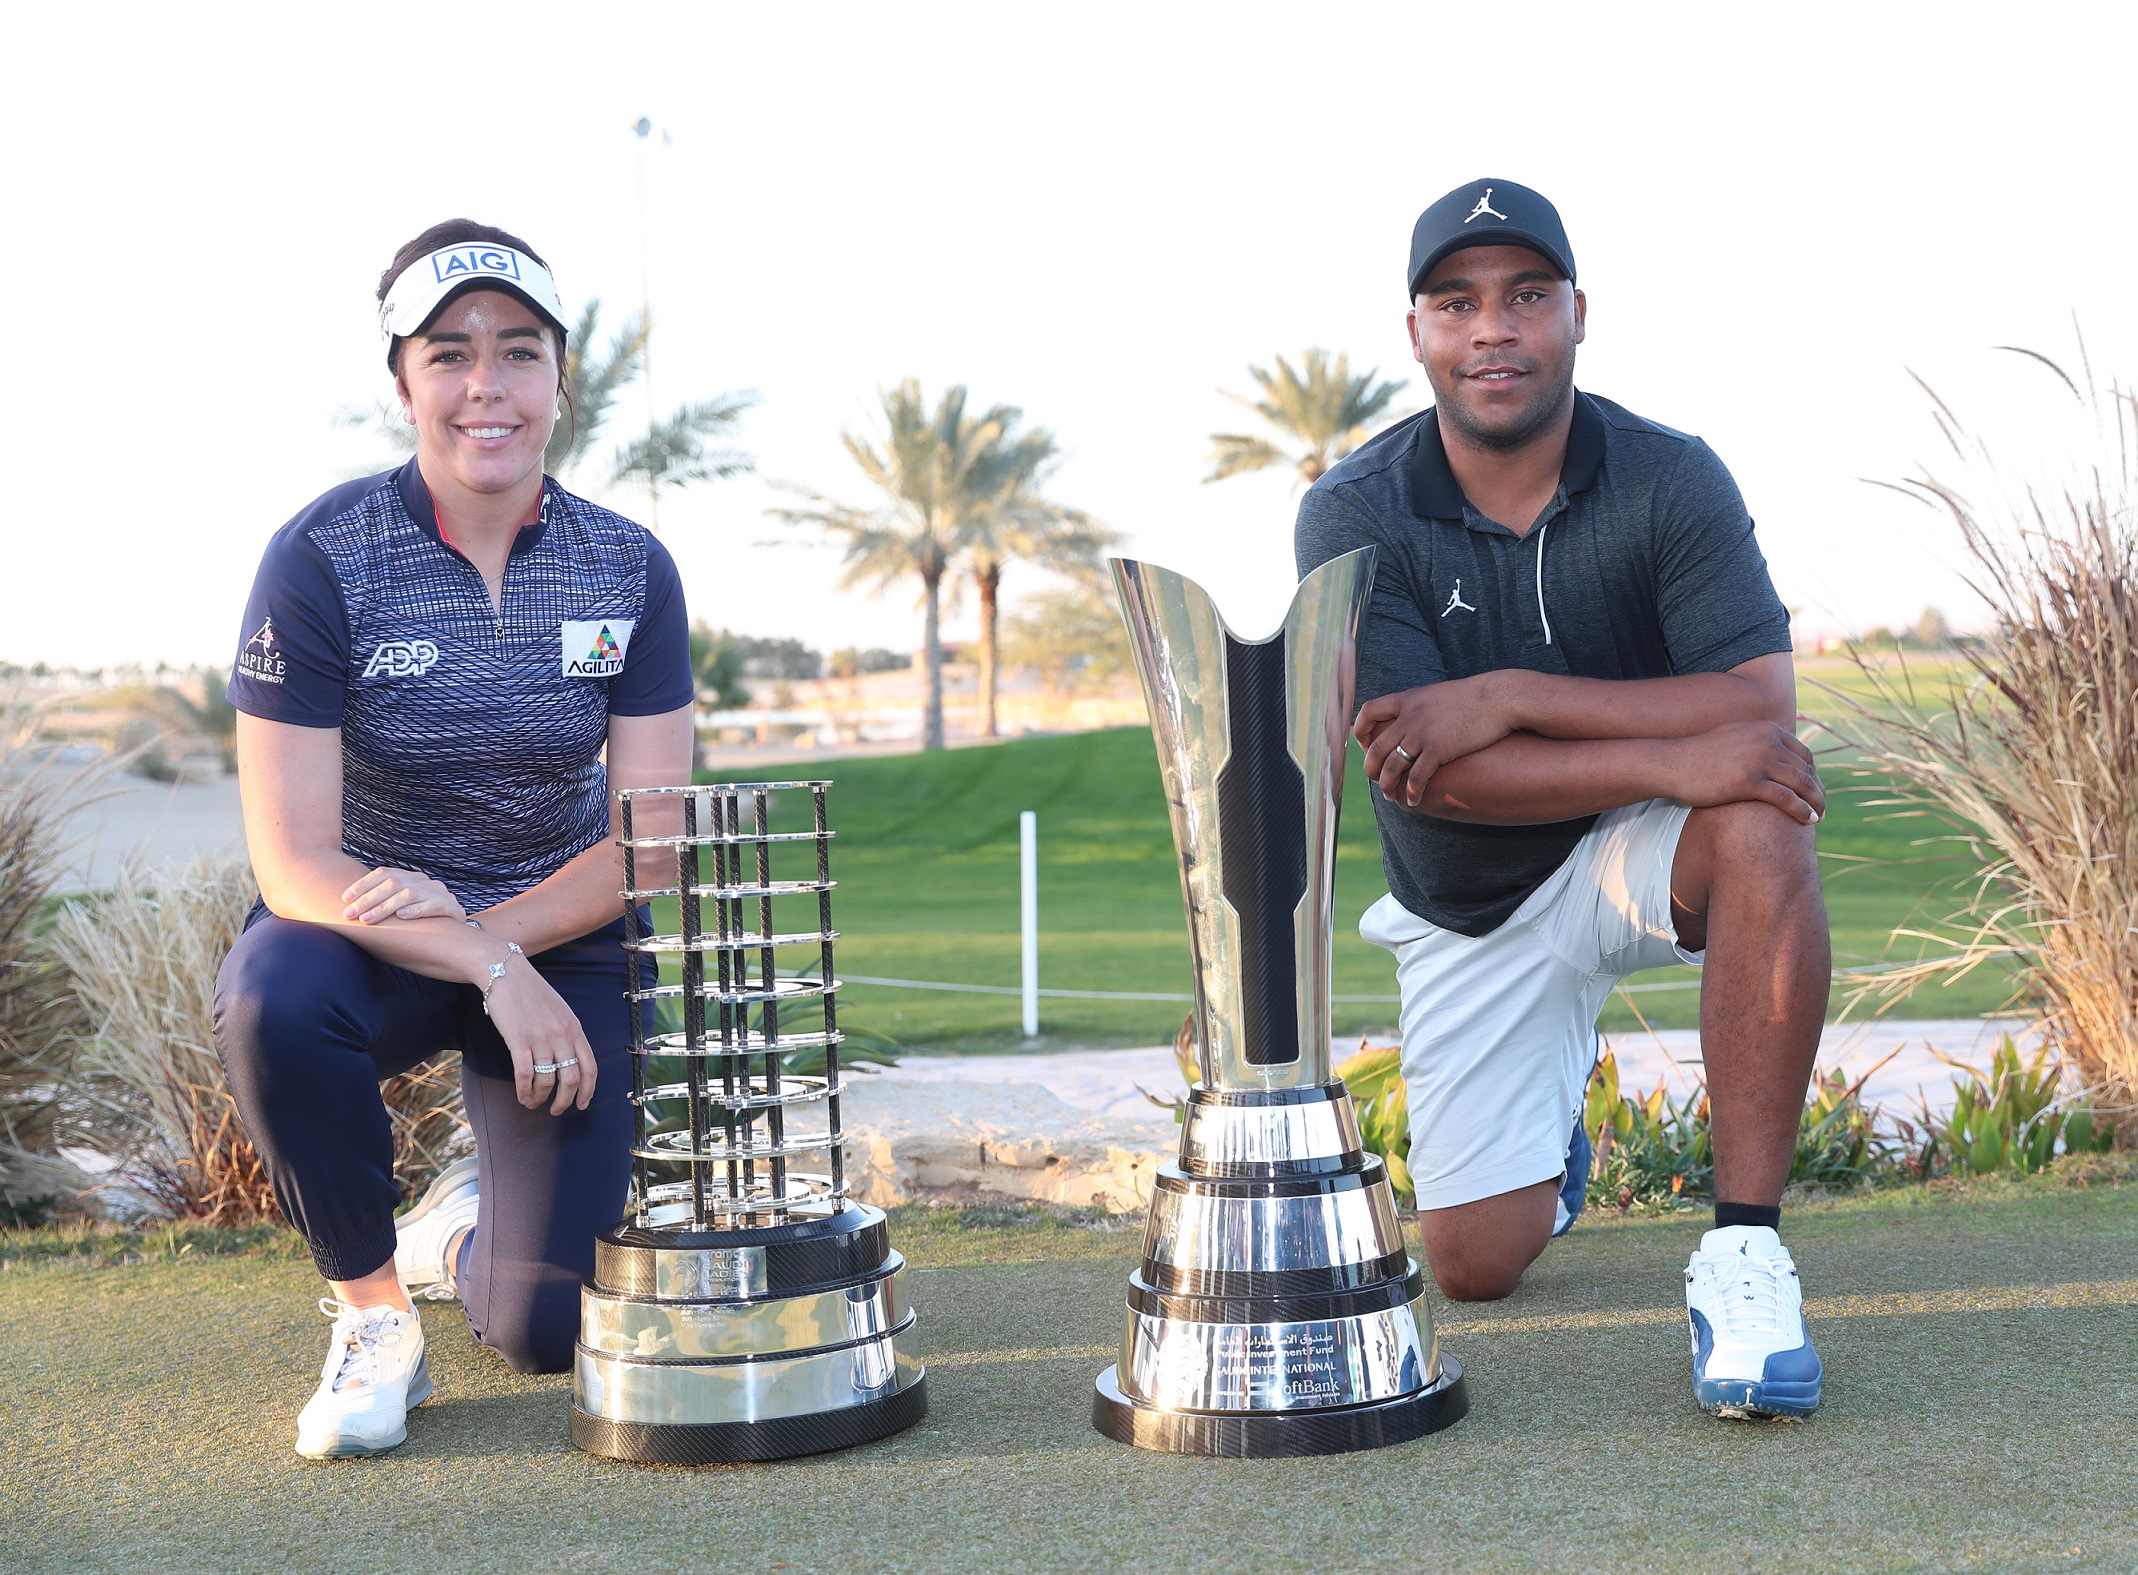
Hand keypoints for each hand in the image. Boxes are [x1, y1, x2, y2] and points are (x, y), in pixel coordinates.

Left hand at [342, 867, 464, 924]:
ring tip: (368, 920)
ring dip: (384, 907)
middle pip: (393, 883)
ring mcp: (440, 894)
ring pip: (408, 893)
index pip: (384, 873)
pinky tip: (401, 917)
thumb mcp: (403, 909)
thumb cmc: (423, 925)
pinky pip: (433, 905)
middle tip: (350, 914)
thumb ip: (385, 903)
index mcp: (413, 878)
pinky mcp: (452, 908)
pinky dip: (416, 910)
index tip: (344, 899)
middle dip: (368, 899)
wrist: (462, 938)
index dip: (363, 884)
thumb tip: (350, 907)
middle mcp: (426, 882)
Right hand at [477, 951, 597, 1113]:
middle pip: (571, 1079)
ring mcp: (541, 1038)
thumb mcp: (559, 1010)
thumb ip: (566, 1033)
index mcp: (575, 1028)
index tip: (581, 1104)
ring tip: (533, 1103)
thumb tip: (568, 1058)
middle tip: (556, 1110)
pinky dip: (524, 1090)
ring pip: (547, 1080)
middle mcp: (562, 1035)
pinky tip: (521, 1097)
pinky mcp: (519, 1040)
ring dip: (540, 1098)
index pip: (589, 1067)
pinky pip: (525, 1074)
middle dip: (565, 1101)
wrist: (505, 971)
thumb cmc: (530, 992)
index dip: (587, 1090)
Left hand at [1354, 675, 1515, 807]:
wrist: (1499, 698)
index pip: (1368, 711)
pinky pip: (1416, 778)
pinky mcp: (1438, 749)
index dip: (1360, 729)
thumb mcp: (1438, 694)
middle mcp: (1409, 716)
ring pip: (1390, 767)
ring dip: (1387, 786)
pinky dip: (1411, 793)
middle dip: (1370, 768)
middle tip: (1375, 779)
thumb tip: (1412, 716)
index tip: (1363, 743)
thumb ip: (1420, 705)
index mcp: (1407, 699)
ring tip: (1390, 796)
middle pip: (1375, 747)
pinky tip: (1413, 801)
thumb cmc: (1473, 698)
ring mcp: (1421, 734)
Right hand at [1665, 720, 1825, 823]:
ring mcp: (1759, 760)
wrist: (1671, 763)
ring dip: (1815, 802)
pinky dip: (1802, 810)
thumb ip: (1755, 739)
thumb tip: (1770, 749)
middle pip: (1806, 769)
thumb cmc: (1699, 755)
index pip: (1804, 754)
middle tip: (1821, 807)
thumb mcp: (1733, 736)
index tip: (1814, 791)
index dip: (1814, 774)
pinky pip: (1786, 798)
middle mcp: (1767, 741)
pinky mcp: (1749, 781)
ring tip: (1818, 817)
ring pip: (1802, 784)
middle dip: (1818, 790)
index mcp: (1767, 729)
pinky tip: (1808, 820)